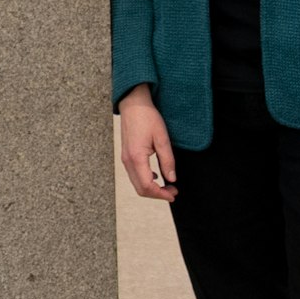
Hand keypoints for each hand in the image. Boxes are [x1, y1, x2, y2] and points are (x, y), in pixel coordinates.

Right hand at [118, 84, 177, 201]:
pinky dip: (145, 181)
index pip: (147, 186)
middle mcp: (128, 161)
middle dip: (157, 194)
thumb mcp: (162, 138)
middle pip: (140, 189)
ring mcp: (125, 159)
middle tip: (173, 191)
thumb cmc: (147, 118)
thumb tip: (172, 179)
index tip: (174, 193)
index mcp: (136, 157)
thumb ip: (167, 160)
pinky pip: (134, 175)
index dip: (161, 194)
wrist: (133, 104)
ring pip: (137, 183)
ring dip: (151, 188)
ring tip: (167, 185)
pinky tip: (156, 176)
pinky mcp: (126, 155)